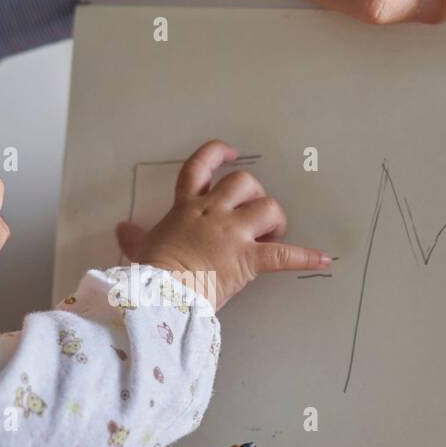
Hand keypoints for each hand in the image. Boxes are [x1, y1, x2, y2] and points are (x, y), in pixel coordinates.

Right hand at [114, 139, 330, 310]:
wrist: (159, 293)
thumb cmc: (149, 273)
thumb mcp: (141, 248)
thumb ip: (136, 237)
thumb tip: (122, 230)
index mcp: (187, 208)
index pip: (202, 166)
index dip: (218, 154)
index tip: (230, 153)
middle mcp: (213, 213)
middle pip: (245, 182)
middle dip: (255, 195)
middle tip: (254, 217)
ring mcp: (233, 234)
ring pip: (268, 207)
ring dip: (275, 220)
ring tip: (271, 235)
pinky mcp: (249, 258)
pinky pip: (285, 254)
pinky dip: (306, 256)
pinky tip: (323, 259)